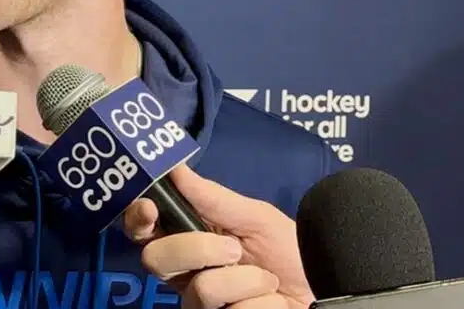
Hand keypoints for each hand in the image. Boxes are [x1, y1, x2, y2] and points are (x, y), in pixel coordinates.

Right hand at [123, 166, 313, 308]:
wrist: (326, 293)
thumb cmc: (291, 254)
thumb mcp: (256, 218)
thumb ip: (213, 198)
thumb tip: (176, 168)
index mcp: (188, 239)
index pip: (144, 229)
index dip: (137, 217)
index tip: (149, 207)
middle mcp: (186, 273)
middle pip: (156, 259)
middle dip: (197, 249)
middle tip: (234, 249)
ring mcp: (201, 305)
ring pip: (199, 291)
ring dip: (243, 280)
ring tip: (267, 280)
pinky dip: (261, 303)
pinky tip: (273, 302)